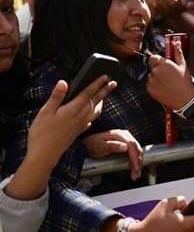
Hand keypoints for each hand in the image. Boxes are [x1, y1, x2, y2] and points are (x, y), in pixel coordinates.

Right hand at [5, 76, 115, 199]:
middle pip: (96, 100)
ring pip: (95, 110)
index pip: (88, 93)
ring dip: (101, 101)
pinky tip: (92, 115)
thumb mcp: (45, 112)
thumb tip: (63, 82)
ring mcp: (81, 125)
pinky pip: (91, 120)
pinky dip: (94, 114)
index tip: (105, 76)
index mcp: (73, 109)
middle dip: (105, 90)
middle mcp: (80, 116)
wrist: (44, 155)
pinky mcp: (78, 131)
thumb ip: (56, 97)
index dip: (97, 83)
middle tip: (113, 83)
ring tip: (105, 96)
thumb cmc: (42, 134)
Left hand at [83, 129, 142, 180]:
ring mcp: (126, 140)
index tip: (135, 167)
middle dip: (138, 162)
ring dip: (138, 163)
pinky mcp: (126, 144)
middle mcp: (125, 136)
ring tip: (136, 174)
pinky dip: (135, 161)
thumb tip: (125, 147)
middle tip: (136, 173)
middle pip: (136, 148)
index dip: (134, 157)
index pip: (131, 146)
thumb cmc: (92, 145)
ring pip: (137, 151)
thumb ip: (112, 146)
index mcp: (119, 134)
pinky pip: (134, 152)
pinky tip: (134, 168)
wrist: (88, 144)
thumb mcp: (100, 146)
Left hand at [146, 41, 193, 108]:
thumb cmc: (184, 82)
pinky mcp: (149, 89)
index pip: (153, 57)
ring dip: (156, 78)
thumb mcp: (183, 66)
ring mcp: (151, 81)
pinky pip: (150, 85)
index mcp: (164, 64)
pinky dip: (155, 86)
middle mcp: (156, 71)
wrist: (184, 99)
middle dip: (158, 70)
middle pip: (152, 67)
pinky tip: (164, 88)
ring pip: (151, 76)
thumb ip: (178, 53)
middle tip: (168, 75)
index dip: (158, 61)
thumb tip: (176, 43)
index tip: (163, 64)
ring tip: (167, 83)